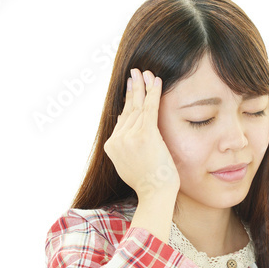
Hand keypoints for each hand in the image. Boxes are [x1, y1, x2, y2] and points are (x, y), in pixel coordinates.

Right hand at [103, 68, 180, 200]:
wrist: (155, 195)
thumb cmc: (149, 183)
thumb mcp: (130, 164)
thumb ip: (125, 146)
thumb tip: (125, 126)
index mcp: (112, 146)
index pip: (122, 119)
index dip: (128, 102)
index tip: (132, 87)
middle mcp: (117, 139)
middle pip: (128, 109)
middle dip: (134, 89)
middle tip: (135, 72)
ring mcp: (130, 137)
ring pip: (138, 106)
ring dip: (143, 86)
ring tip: (146, 72)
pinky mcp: (145, 135)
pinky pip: (150, 108)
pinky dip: (153, 93)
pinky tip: (156, 80)